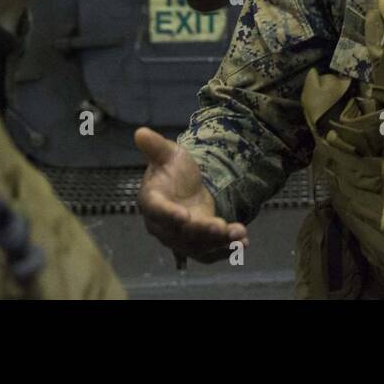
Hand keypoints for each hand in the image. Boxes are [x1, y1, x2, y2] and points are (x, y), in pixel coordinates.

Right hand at [135, 127, 248, 263]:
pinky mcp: (198, 244)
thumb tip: (139, 132)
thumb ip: (156, 147)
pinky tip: (243, 242)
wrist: (184, 187)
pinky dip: (227, 250)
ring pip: (198, 246)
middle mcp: (164, 226)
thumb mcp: (167, 154)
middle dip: (202, 232)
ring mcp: (181, 238)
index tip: (183, 216)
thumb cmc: (171, 170)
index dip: (168, 215)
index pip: (157, 211)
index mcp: (152, 203)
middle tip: (220, 227)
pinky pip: (211, 251)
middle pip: (181, 234)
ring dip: (219, 243)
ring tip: (239, 234)